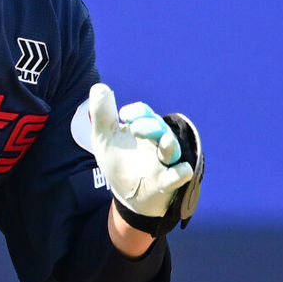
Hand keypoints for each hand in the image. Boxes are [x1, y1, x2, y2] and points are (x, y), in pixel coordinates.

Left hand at [88, 83, 201, 234]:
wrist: (126, 194)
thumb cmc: (119, 161)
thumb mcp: (104, 138)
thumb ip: (102, 114)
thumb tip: (100, 87)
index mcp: (142, 128)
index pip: (144, 113)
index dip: (137, 111)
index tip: (124, 116)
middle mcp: (156, 142)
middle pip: (158, 128)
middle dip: (150, 126)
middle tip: (135, 129)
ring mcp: (163, 162)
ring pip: (171, 149)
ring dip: (169, 145)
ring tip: (164, 142)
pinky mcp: (166, 182)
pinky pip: (177, 177)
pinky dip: (181, 174)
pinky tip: (182, 171)